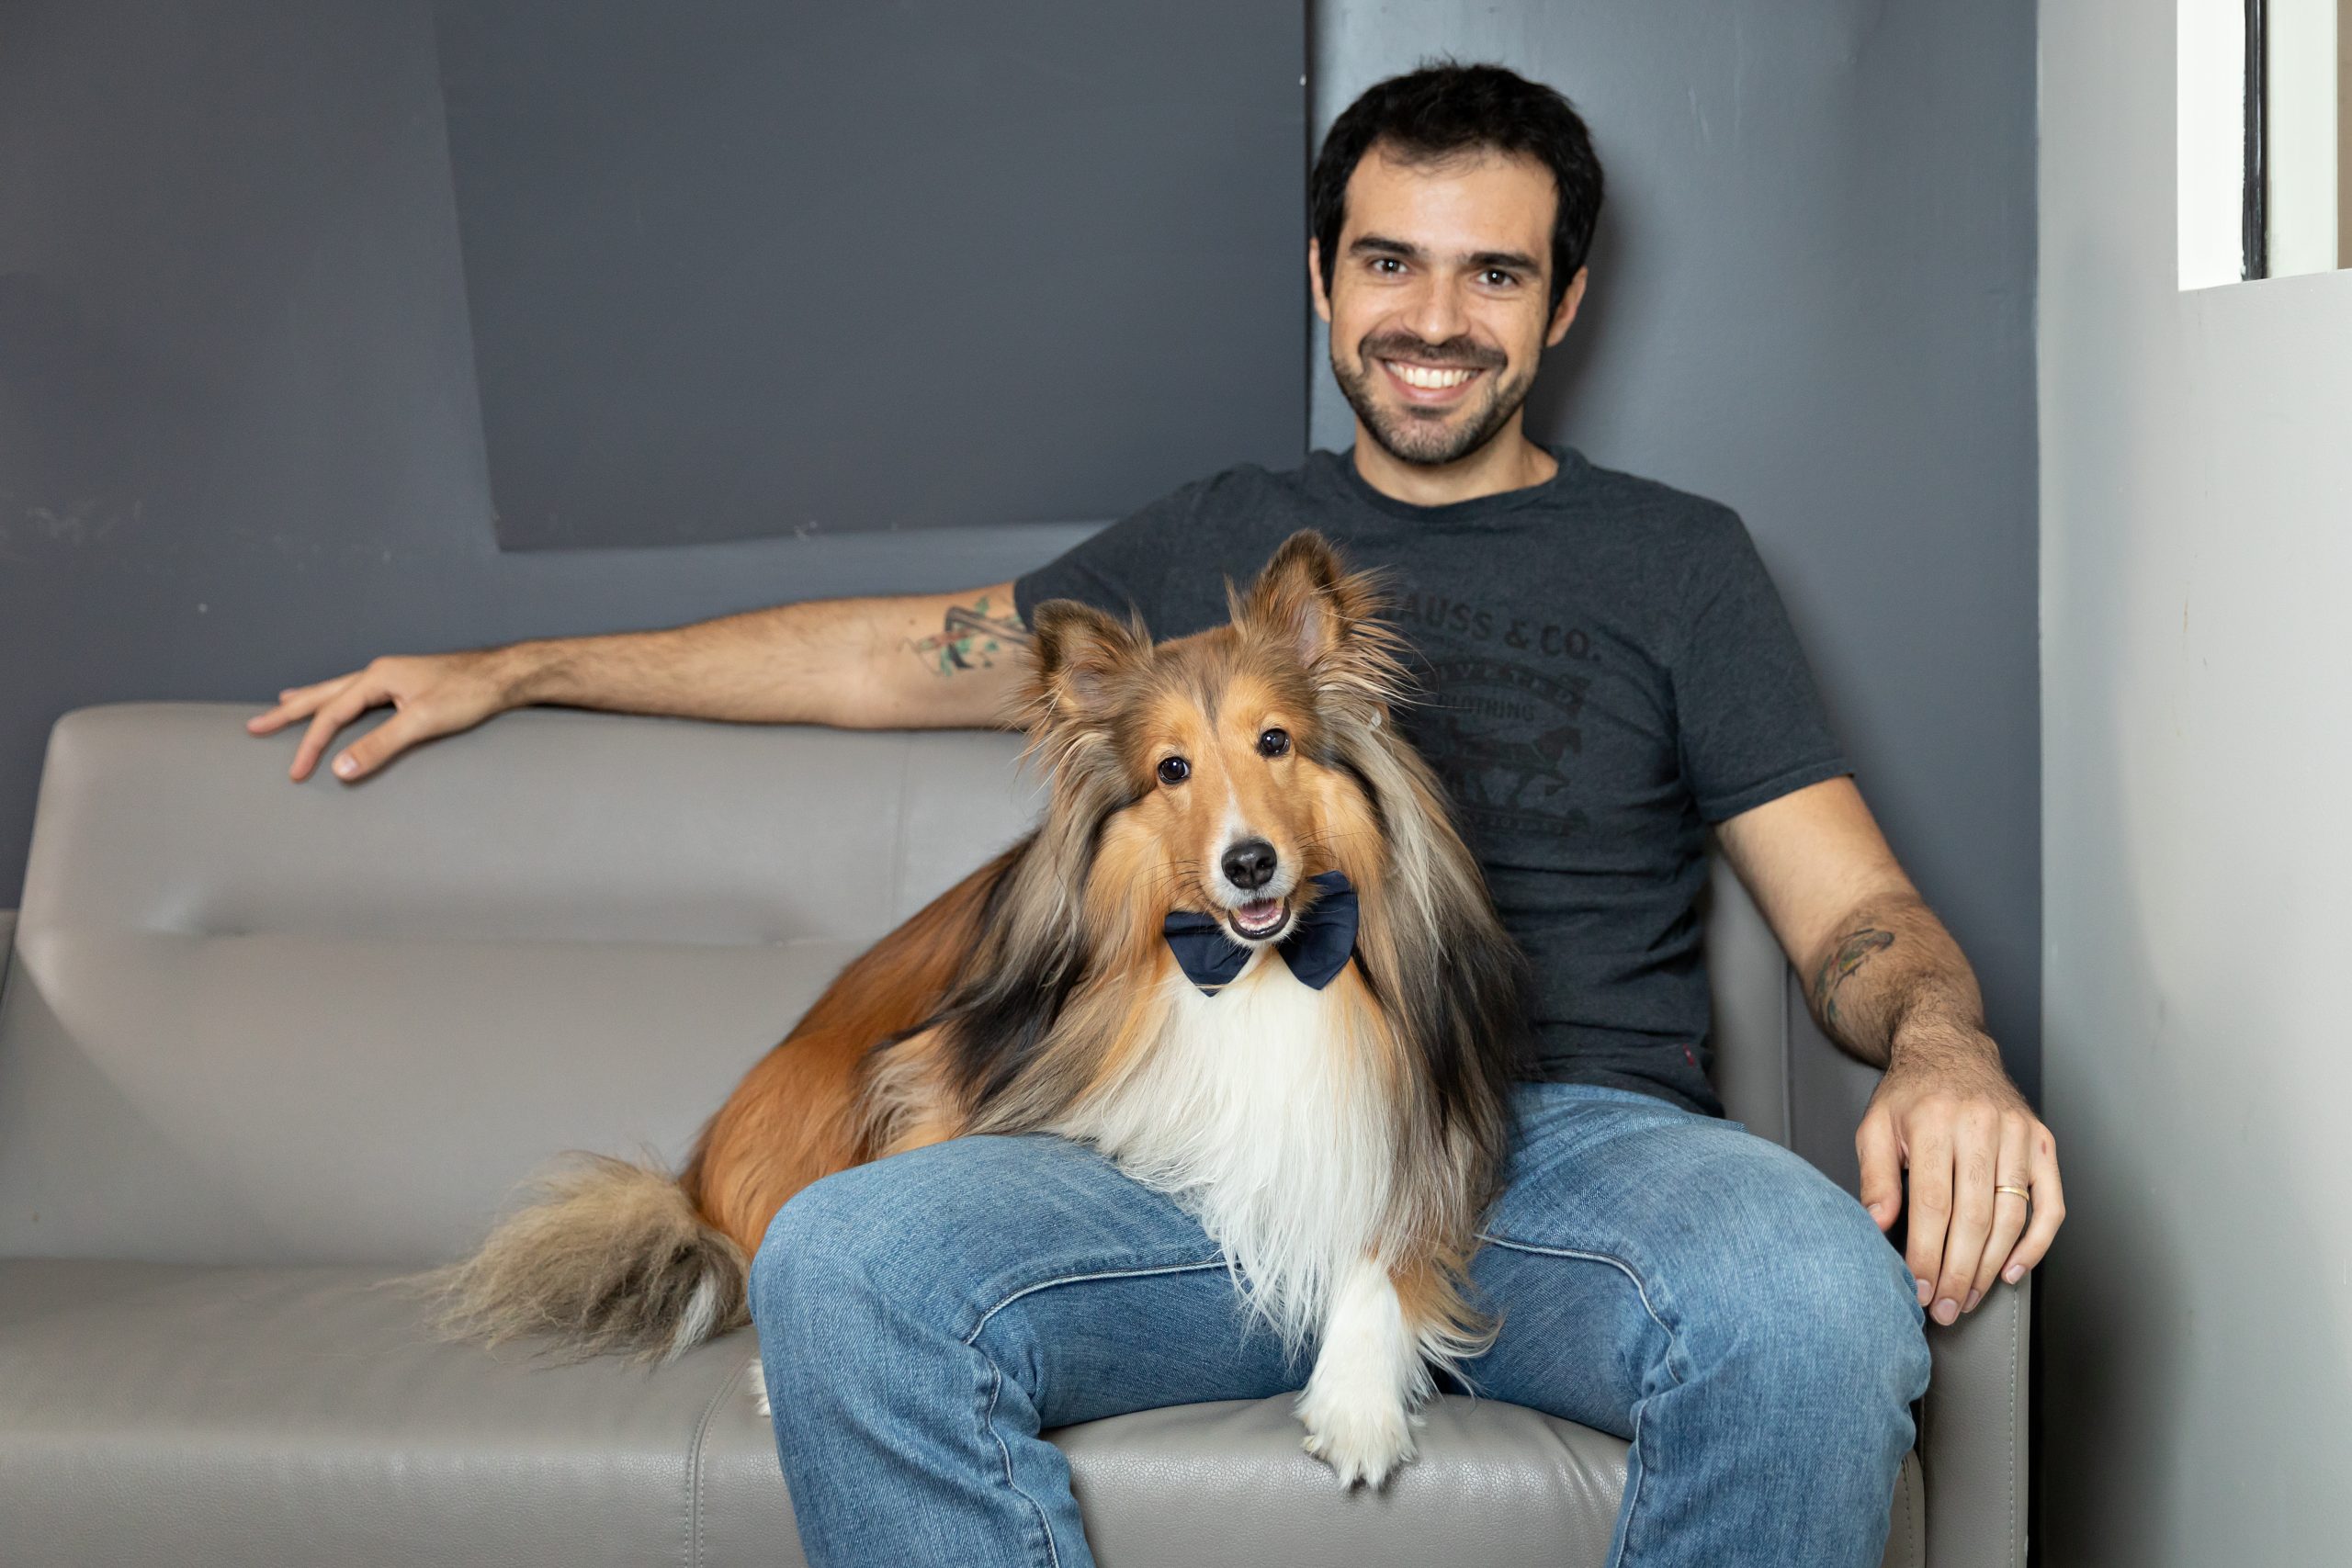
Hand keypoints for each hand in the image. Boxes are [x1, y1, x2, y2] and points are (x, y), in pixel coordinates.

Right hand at [245, 649, 523, 781]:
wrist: (503, 676)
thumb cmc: (469, 694)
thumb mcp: (422, 722)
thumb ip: (379, 745)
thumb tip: (341, 768)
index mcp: (377, 677)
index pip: (331, 714)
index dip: (311, 745)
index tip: (295, 771)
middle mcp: (379, 673)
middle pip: (323, 695)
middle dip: (288, 713)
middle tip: (255, 726)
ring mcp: (392, 678)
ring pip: (338, 691)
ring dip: (309, 701)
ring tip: (284, 705)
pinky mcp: (406, 686)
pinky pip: (360, 695)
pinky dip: (339, 700)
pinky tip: (342, 703)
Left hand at [1855, 1023, 2062, 1326]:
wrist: (1949, 1047)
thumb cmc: (1910, 1094)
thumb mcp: (1875, 1125)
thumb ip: (1875, 1177)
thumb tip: (1876, 1227)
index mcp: (1933, 1121)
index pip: (1931, 1204)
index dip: (1925, 1254)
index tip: (1916, 1289)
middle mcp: (1980, 1126)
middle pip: (1973, 1217)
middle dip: (1957, 1272)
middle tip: (1943, 1308)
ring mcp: (2018, 1134)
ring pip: (2011, 1216)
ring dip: (1990, 1267)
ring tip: (1968, 1298)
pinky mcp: (2043, 1142)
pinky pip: (2050, 1204)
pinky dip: (2036, 1244)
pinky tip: (2012, 1270)